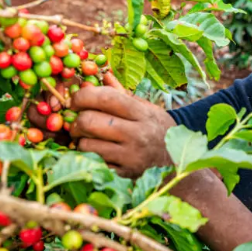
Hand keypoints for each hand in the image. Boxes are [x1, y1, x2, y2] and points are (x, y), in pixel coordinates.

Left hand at [30, 74, 175, 177]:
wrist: (176, 159)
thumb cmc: (155, 128)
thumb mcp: (144, 107)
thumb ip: (120, 92)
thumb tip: (102, 75)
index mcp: (141, 113)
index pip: (105, 98)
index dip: (83, 96)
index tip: (75, 100)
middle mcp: (137, 135)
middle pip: (89, 121)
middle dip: (76, 121)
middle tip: (77, 122)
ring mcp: (130, 157)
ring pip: (87, 146)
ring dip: (80, 142)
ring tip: (87, 139)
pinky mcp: (124, 175)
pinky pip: (93, 164)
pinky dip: (89, 158)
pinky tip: (95, 153)